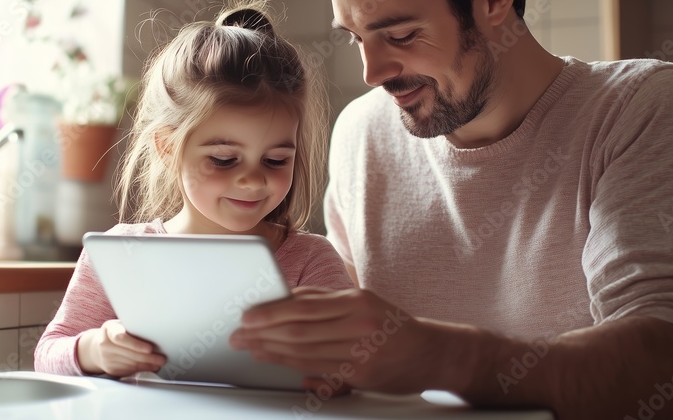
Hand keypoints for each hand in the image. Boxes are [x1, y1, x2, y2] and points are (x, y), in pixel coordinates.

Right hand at [79, 320, 165, 376]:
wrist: (97, 347)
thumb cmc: (115, 332)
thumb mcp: (120, 325)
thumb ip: (132, 327)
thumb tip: (154, 331)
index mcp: (109, 329)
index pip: (121, 338)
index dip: (136, 344)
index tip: (150, 348)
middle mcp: (105, 345)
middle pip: (130, 354)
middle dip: (148, 357)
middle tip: (162, 358)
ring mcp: (106, 359)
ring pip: (131, 364)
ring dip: (148, 364)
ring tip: (159, 362)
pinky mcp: (111, 370)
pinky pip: (129, 371)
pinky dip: (142, 369)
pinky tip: (150, 366)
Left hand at [229, 287, 442, 394]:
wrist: (433, 353)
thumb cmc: (393, 325)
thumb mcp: (364, 301)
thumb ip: (327, 300)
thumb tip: (287, 298)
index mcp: (356, 301)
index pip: (304, 304)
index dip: (271, 311)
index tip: (247, 315)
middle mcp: (358, 325)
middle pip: (299, 329)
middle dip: (263, 332)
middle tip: (238, 334)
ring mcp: (360, 351)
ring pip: (305, 351)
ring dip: (272, 350)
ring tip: (250, 348)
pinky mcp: (360, 374)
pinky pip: (319, 370)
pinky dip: (293, 366)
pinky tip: (276, 362)